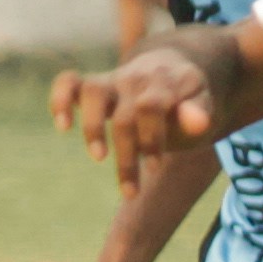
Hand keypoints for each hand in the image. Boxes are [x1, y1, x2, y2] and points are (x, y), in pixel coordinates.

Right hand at [54, 43, 217, 184]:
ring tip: (99, 158)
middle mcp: (137, 77)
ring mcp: (114, 79)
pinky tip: (63, 126)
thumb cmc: (189, 99)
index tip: (154, 168)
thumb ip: (199, 112)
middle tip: (131, 191)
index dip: (150, 138)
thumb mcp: (203, 105)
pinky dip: (60, 99)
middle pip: (125, 114)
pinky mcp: (95, 84)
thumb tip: (200, 122)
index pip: (151, 106)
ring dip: (92, 127)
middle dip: (127, 155)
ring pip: (94, 92)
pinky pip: (69, 82)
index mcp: (166, 81)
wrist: (175, 70)